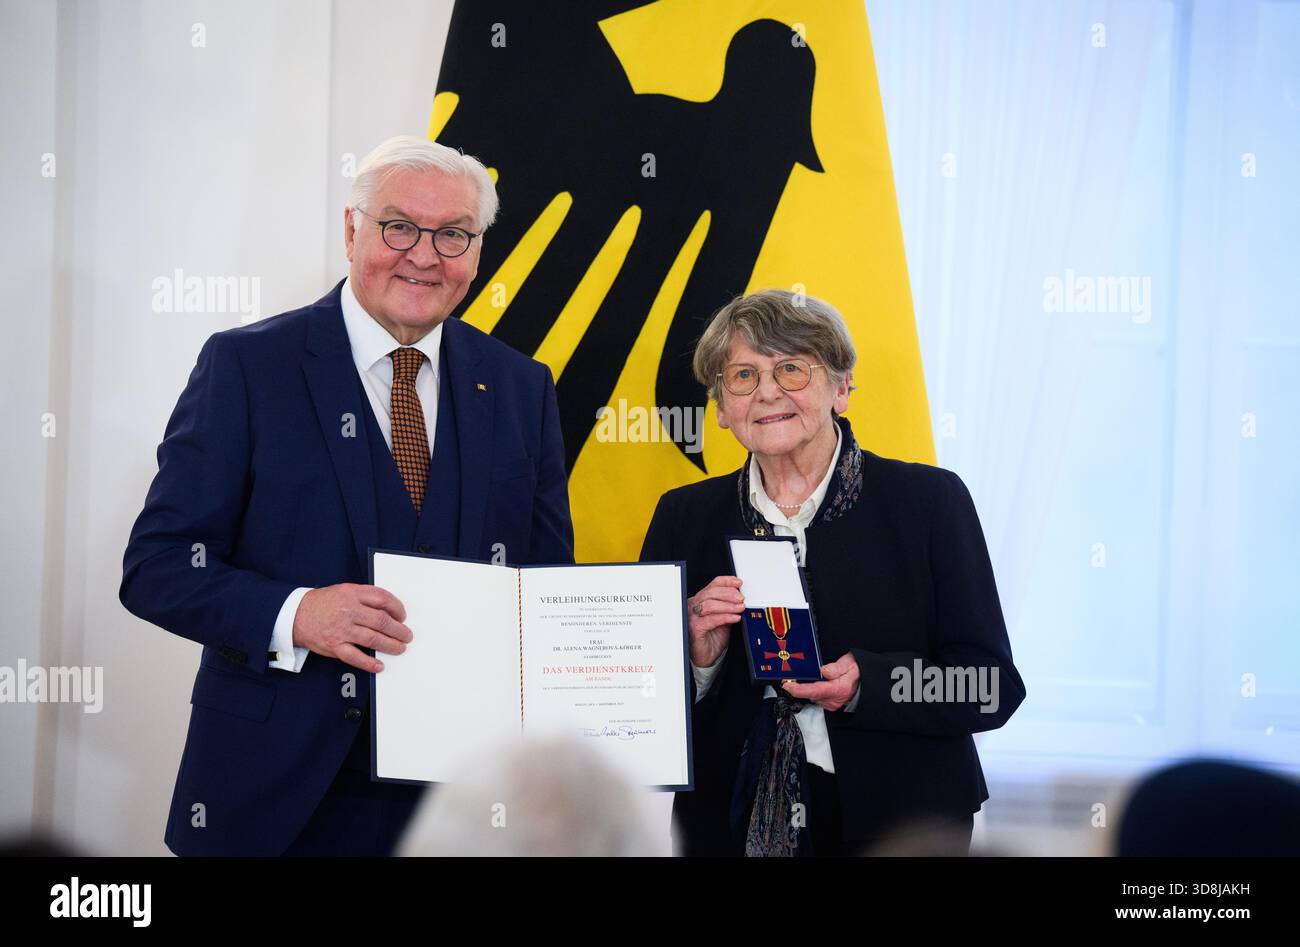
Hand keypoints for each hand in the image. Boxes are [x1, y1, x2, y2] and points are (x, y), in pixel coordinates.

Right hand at [292, 584, 411, 672]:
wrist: (295, 614)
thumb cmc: (322, 603)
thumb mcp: (344, 590)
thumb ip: (364, 598)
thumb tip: (388, 611)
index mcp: (352, 593)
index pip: (383, 599)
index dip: (398, 608)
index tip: (402, 616)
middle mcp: (348, 610)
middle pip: (382, 621)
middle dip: (399, 630)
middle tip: (406, 635)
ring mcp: (341, 629)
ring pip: (373, 639)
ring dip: (390, 645)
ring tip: (399, 648)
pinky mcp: (334, 645)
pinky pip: (355, 657)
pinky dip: (369, 663)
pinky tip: (379, 666)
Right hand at [686, 576, 744, 668]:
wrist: (707, 656)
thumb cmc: (713, 636)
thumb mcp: (725, 617)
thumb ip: (730, 606)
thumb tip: (742, 597)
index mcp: (701, 599)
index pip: (713, 584)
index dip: (726, 582)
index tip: (738, 583)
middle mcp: (694, 605)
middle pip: (711, 592)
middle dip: (729, 593)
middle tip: (741, 598)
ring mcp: (692, 617)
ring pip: (709, 605)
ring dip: (728, 605)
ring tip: (740, 608)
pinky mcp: (694, 628)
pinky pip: (710, 620)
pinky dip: (724, 617)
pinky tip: (734, 618)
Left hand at [782, 652, 859, 711]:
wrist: (865, 682)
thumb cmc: (857, 671)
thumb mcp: (850, 663)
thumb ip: (837, 667)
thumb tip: (824, 671)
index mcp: (838, 688)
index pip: (815, 691)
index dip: (799, 689)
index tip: (787, 685)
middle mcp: (834, 699)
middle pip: (810, 694)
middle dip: (801, 686)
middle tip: (794, 677)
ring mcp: (831, 703)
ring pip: (812, 696)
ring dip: (808, 688)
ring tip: (812, 678)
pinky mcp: (829, 705)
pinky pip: (816, 698)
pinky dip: (814, 691)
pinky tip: (818, 684)